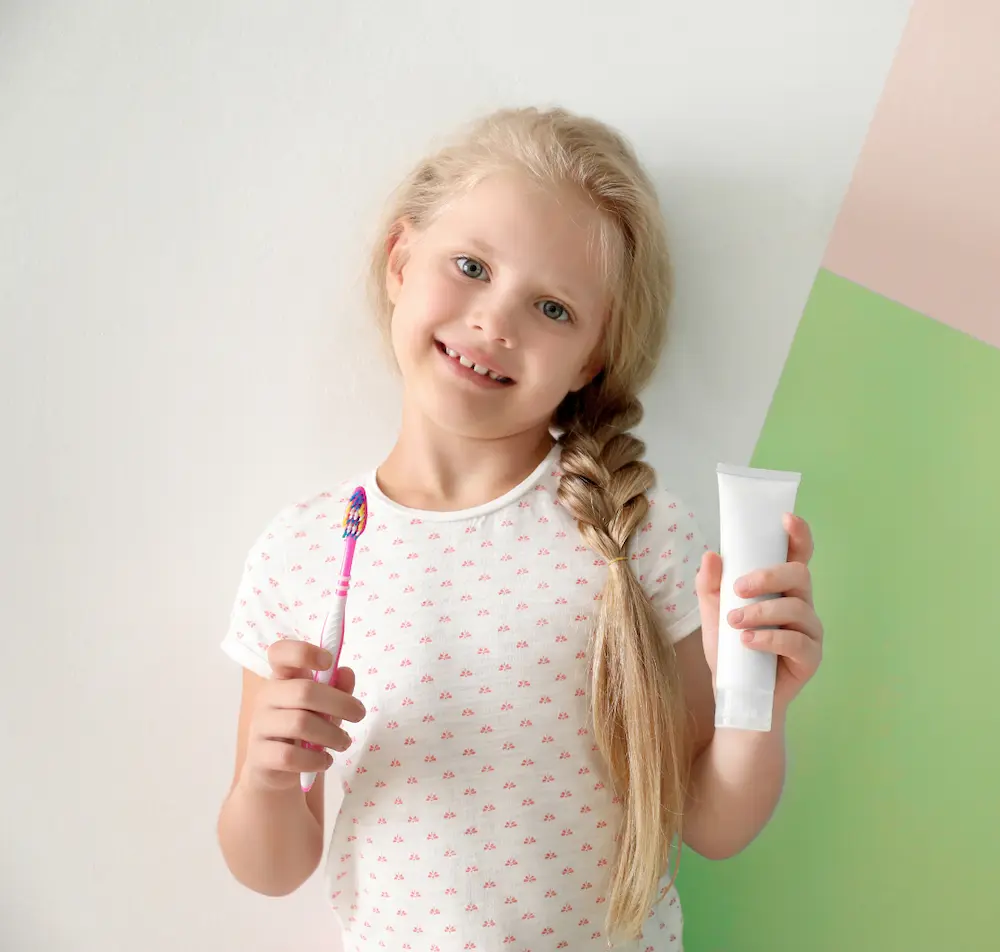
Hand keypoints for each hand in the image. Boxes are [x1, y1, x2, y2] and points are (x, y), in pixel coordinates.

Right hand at [240, 640, 365, 792]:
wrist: (275, 771)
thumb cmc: (303, 731)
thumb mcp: (324, 708)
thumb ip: (337, 689)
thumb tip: (347, 672)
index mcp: (281, 678)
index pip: (280, 653)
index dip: (304, 651)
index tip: (328, 662)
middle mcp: (266, 697)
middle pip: (304, 691)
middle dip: (340, 703)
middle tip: (359, 715)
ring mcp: (259, 726)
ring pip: (300, 724)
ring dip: (331, 734)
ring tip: (344, 742)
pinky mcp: (259, 756)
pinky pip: (290, 756)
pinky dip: (315, 759)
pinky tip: (325, 761)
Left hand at [695, 512, 822, 711]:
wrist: (735, 695)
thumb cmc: (729, 650)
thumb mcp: (712, 613)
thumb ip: (709, 584)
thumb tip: (711, 555)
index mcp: (781, 588)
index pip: (797, 554)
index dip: (798, 534)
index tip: (786, 519)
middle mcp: (801, 604)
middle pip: (799, 574)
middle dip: (768, 576)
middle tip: (738, 589)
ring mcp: (810, 631)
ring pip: (796, 609)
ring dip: (761, 612)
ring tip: (734, 624)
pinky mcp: (811, 658)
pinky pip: (797, 642)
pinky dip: (769, 638)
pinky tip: (747, 642)